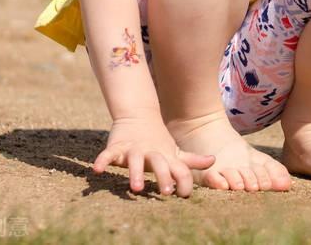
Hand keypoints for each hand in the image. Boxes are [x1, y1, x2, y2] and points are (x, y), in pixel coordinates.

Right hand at [92, 113, 214, 196]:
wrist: (138, 115)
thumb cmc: (159, 141)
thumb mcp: (174, 152)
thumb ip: (191, 160)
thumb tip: (214, 161)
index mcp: (166, 157)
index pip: (179, 169)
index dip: (183, 181)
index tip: (184, 195)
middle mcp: (151, 153)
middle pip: (159, 164)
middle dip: (163, 177)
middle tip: (165, 191)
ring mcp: (134, 150)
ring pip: (135, 161)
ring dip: (136, 173)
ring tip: (137, 188)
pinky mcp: (117, 147)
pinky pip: (108, 154)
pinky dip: (102, 160)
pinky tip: (96, 170)